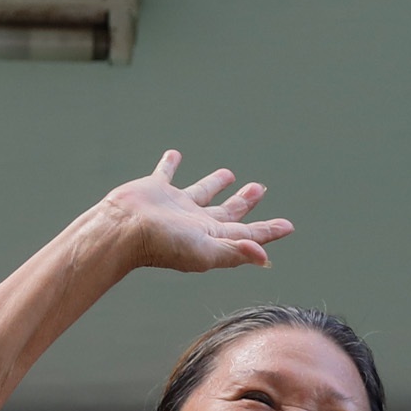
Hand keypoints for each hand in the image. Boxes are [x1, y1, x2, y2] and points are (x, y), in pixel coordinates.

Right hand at [101, 151, 292, 272]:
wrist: (122, 229)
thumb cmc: (162, 244)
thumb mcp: (205, 250)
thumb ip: (235, 251)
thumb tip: (264, 256)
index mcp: (211, 238)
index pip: (247, 234)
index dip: (268, 231)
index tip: (288, 226)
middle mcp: (195, 222)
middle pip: (227, 213)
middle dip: (245, 202)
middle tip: (259, 188)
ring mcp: (175, 205)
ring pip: (202, 192)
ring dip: (216, 183)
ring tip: (229, 174)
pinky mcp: (155, 190)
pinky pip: (166, 173)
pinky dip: (171, 164)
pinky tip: (175, 154)